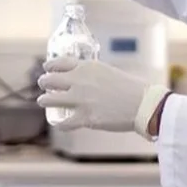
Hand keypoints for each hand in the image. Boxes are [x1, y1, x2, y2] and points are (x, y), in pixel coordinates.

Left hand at [37, 57, 164, 133]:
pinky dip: (60, 123)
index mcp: (86, 67)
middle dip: (44, 82)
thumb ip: (90, 74)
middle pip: (49, 80)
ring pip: (49, 100)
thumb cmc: (130, 88)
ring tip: (43, 101)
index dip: (49, 66)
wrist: (143, 104)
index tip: (47, 69)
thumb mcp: (107, 71)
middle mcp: (79, 81)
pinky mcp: (85, 118)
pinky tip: (59, 123)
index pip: (58, 62)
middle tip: (44, 86)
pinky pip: (63, 122)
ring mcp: (80, 100)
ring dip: (44, 100)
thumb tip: (80, 78)